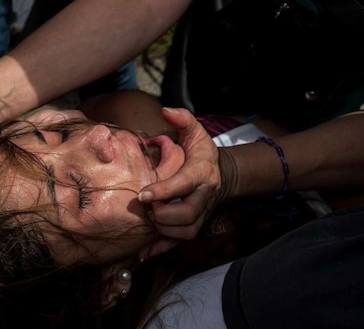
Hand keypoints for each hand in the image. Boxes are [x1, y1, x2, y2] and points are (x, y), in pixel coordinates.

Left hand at [138, 107, 220, 257]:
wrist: (220, 175)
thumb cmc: (201, 152)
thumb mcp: (196, 131)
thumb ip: (182, 118)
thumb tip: (165, 110)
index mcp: (201, 173)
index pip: (184, 184)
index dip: (164, 191)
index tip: (143, 194)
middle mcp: (203, 197)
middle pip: (186, 214)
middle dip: (162, 214)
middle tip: (145, 207)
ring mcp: (200, 214)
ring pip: (184, 231)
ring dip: (162, 230)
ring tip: (147, 219)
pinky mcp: (194, 226)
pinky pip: (179, 243)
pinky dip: (161, 249)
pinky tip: (143, 253)